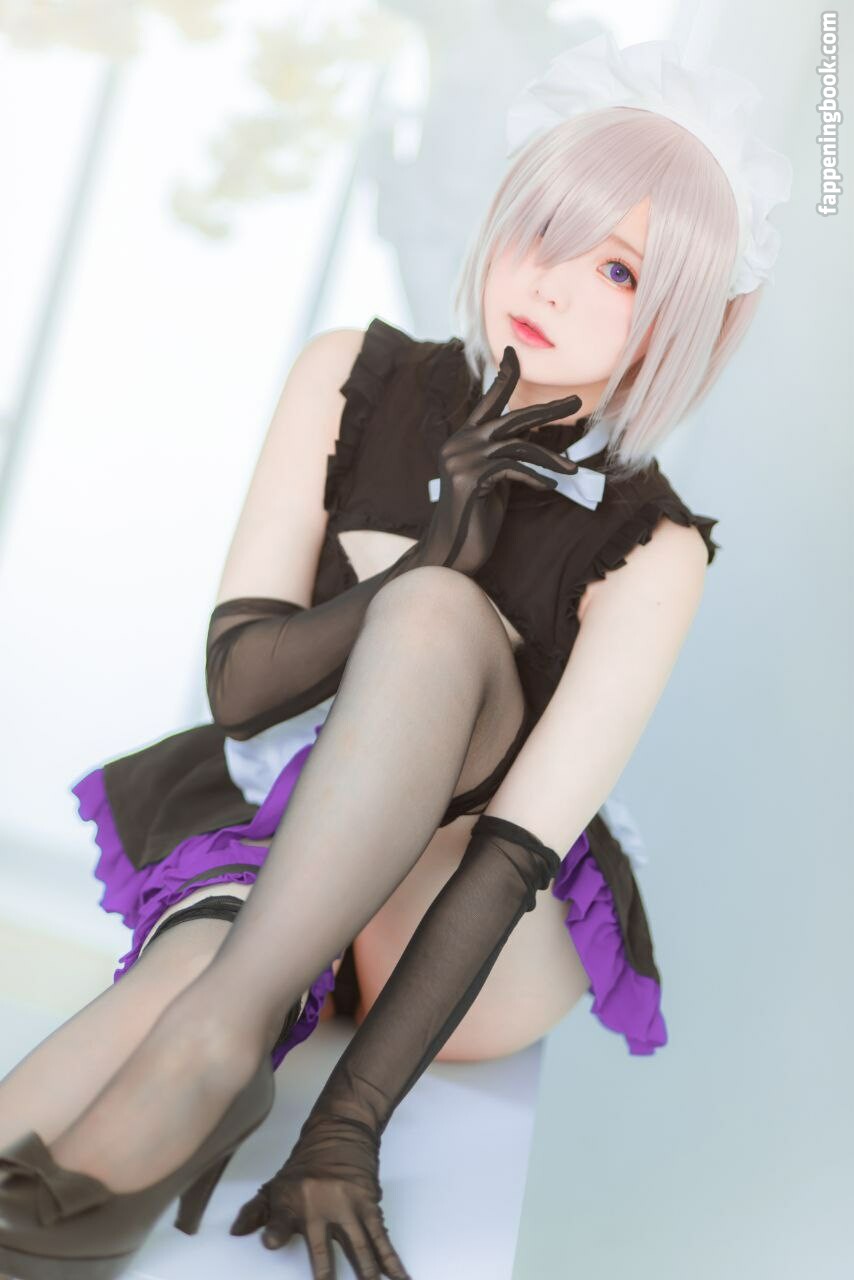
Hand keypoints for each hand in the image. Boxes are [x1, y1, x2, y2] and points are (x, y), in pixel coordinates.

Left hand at [230, 1112, 410, 1279]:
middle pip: (322, 1247)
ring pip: (358, 1247)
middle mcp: (320, 1206)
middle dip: (324, 1273)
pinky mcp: (369, 1206)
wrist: (341, 1133)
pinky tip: (399, 1277)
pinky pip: (381, 1238)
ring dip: (365, 1273)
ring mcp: (348, 1207)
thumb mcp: (276, 1184)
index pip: (279, 1220)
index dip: (275, 1232)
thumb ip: (256, 1211)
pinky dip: (391, 1261)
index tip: (270, 1241)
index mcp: (292, 1200)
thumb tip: (235, 1232)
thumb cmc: (305, 1165)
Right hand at [415, 344, 582, 574]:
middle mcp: (459, 443)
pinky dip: (535, 477)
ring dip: (550, 458)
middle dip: (547, 410)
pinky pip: (513, 469)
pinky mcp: (468, 478)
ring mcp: (461, 459)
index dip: (503, 376)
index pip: (487, 400)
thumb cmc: (476, 518)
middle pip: (511, 418)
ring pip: (518, 446)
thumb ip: (503, 457)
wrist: (451, 552)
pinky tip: (550, 486)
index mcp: (463, 439)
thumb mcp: (493, 481)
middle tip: (575, 402)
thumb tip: (528, 441)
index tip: (514, 353)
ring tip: (572, 470)